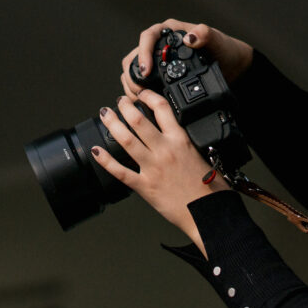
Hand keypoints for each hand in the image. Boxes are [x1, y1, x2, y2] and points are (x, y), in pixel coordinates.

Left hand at [91, 89, 229, 253]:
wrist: (209, 213)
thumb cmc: (212, 189)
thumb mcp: (205, 156)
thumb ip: (188, 144)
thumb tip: (179, 137)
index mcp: (181, 140)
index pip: (162, 108)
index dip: (148, 96)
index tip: (141, 94)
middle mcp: (165, 150)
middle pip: (138, 120)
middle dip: (124, 106)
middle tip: (119, 102)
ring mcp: (153, 168)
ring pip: (126, 140)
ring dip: (112, 124)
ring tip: (105, 115)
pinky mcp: (145, 186)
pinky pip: (120, 171)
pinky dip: (105, 160)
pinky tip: (96, 151)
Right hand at [121, 19, 253, 98]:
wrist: (231, 66)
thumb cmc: (224, 49)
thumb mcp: (216, 41)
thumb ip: (205, 35)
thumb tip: (190, 38)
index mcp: (169, 32)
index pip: (148, 37)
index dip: (142, 53)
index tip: (145, 70)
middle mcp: (161, 44)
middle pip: (135, 55)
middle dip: (133, 72)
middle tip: (139, 90)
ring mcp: (159, 60)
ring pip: (135, 69)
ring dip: (133, 83)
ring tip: (138, 98)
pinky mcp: (160, 75)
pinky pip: (144, 81)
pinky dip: (141, 91)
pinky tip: (143, 102)